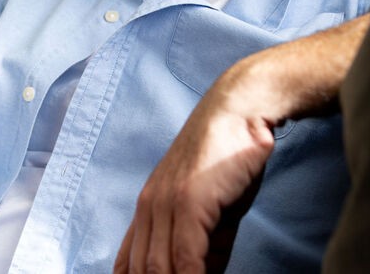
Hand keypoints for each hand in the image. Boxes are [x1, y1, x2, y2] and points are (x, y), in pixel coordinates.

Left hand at [114, 14, 369, 272]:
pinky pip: (185, 258)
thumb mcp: (212, 209)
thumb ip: (202, 244)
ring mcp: (166, 204)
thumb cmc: (230, 157)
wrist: (241, 111)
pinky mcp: (189, 202)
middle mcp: (149, 207)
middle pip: (140, 270)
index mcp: (148, 208)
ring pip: (158, 269)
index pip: (128, 264)